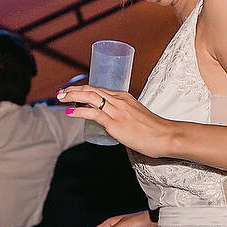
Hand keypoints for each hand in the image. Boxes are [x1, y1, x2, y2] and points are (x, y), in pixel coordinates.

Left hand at [56, 84, 175, 158]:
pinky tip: (69, 112)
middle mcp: (119, 100)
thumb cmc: (154, 131)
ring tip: (60, 98)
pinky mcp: (115, 123)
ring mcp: (117, 111)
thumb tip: (115, 127)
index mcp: (124, 98)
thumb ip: (125, 119)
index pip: (99, 90)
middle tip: (60, 93)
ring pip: (90, 97)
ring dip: (72, 96)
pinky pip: (93, 114)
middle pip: (91, 89)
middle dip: (73, 90)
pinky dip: (78, 111)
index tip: (72, 92)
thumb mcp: (136, 119)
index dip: (83, 90)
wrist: (166, 136)